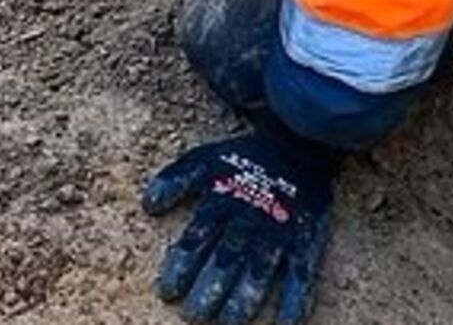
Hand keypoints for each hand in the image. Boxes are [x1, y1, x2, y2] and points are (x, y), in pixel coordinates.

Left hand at [140, 131, 340, 324]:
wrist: (295, 146)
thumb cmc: (242, 159)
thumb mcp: (203, 160)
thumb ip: (174, 180)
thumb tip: (148, 205)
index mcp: (220, 203)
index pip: (195, 240)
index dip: (180, 266)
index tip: (166, 291)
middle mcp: (247, 221)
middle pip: (225, 260)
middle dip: (209, 289)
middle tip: (194, 315)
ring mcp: (278, 232)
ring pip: (259, 270)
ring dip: (244, 298)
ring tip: (228, 321)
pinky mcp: (305, 240)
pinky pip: (301, 274)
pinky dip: (295, 300)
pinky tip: (286, 324)